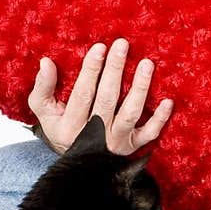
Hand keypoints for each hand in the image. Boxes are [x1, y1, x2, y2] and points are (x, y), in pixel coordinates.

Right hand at [28, 38, 173, 154]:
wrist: (78, 165)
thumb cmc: (62, 127)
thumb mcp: (44, 111)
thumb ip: (43, 87)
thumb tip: (46, 62)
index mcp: (70, 126)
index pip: (83, 93)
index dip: (91, 70)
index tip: (100, 47)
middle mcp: (95, 135)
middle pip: (107, 99)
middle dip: (115, 70)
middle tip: (122, 45)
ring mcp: (116, 142)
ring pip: (130, 113)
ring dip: (139, 88)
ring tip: (146, 64)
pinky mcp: (132, 146)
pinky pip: (149, 133)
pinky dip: (160, 119)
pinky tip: (168, 101)